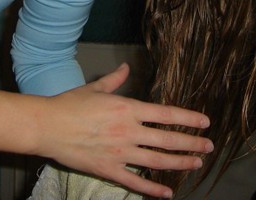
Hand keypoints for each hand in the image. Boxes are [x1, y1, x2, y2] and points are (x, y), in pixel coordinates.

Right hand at [35, 63, 213, 197]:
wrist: (47, 126)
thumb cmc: (70, 104)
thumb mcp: (95, 88)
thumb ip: (115, 80)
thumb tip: (125, 67)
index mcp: (127, 108)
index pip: (166, 114)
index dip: (188, 118)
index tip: (204, 121)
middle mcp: (129, 131)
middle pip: (168, 139)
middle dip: (191, 143)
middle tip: (208, 146)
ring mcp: (120, 153)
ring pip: (157, 160)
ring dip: (180, 163)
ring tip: (196, 164)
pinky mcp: (109, 170)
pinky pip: (135, 182)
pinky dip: (153, 189)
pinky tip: (167, 193)